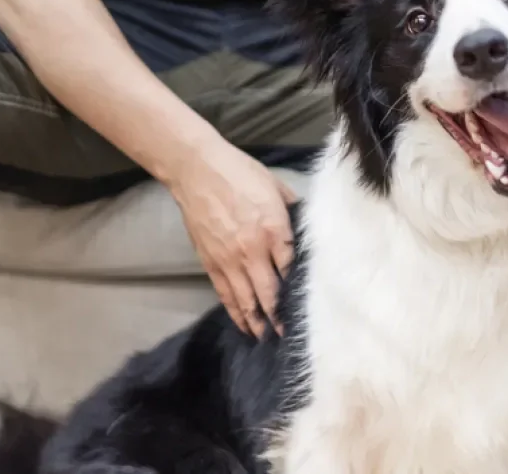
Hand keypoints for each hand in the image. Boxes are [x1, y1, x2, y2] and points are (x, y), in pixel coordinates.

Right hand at [164, 133, 297, 338]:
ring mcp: (229, 259)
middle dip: (281, 317)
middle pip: (270, 294)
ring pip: (246, 301)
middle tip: (291, 334)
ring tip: (269, 338)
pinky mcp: (210, 262)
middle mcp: (252, 250)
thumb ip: (294, 212)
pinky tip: (245, 323)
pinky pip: (226, 294)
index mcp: (274, 229)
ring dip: (259, 322)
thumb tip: (307, 230)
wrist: (196, 169)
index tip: (310, 307)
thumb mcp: (276, 187)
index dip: (300, 292)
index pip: (292, 270)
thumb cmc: (240, 173)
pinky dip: (236, 312)